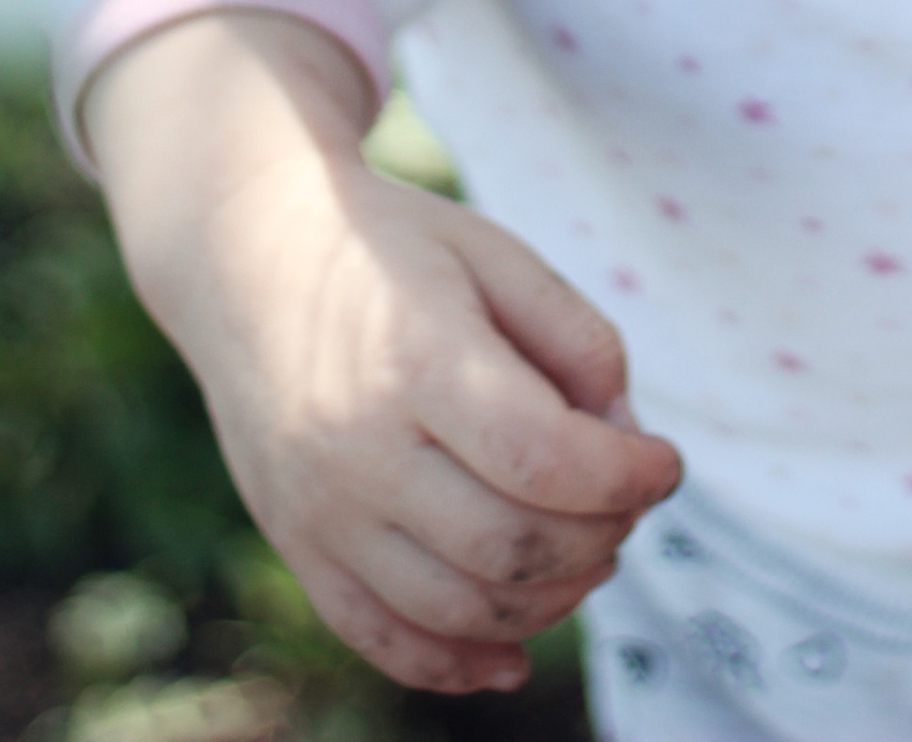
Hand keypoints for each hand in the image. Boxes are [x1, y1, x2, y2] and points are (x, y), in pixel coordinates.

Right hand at [85, 14, 683, 696]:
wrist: (247, 255)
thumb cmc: (390, 247)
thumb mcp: (492, 251)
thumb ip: (574, 336)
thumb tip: (624, 435)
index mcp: (418, 357)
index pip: (543, 457)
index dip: (626, 476)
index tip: (665, 462)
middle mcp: (359, 448)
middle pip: (507, 545)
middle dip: (599, 537)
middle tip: (626, 504)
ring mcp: (321, 511)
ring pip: (456, 607)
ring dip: (547, 602)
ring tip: (587, 552)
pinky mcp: (298, 547)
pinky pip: (382, 639)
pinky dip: (456, 664)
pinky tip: (512, 653)